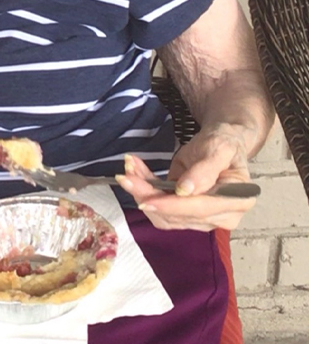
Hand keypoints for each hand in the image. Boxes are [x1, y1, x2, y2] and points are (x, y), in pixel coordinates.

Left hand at [116, 124, 257, 230]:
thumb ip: (205, 169)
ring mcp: (201, 218)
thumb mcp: (219, 148)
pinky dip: (144, 191)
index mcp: (237, 201)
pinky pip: (160, 208)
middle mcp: (221, 216)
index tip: (146, 200)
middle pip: (178, 214)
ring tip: (129, 168)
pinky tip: (134, 173)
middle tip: (125, 176)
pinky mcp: (185, 214)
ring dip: (142, 193)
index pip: (200, 208)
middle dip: (148, 195)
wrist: (220, 144)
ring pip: (164, 215)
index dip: (171, 206)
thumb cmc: (224, 144)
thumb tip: (186, 191)